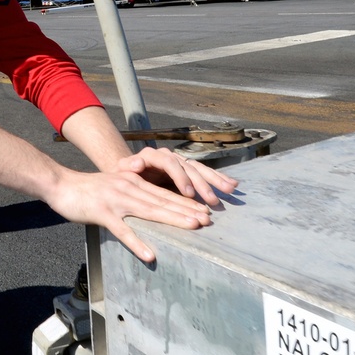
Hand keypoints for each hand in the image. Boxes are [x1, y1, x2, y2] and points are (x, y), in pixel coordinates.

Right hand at [46, 168, 222, 261]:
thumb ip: (132, 194)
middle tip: (208, 220)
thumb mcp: (115, 186)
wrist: (61, 184)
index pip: (164, 193)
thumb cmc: (88, 189)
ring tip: (192, 228)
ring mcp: (116, 201)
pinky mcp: (102, 213)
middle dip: (187, 210)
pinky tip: (150, 255)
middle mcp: (129, 189)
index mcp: (133, 183)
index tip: (204, 210)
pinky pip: (122, 231)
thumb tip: (150, 207)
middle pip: (162, 201)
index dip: (185, 202)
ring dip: (172, 220)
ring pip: (149, 211)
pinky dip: (137, 243)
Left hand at [114, 147, 237, 205]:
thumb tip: (136, 163)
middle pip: (189, 166)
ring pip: (200, 168)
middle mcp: (169, 156)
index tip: (189, 193)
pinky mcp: (186, 170)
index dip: (181, 177)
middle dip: (203, 183)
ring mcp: (179, 162)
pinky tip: (233, 185)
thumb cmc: (123, 173)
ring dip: (216, 180)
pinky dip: (218, 178)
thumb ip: (128, 167)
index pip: (170, 163)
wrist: (127, 170)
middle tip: (213, 199)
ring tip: (230, 190)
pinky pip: (204, 173)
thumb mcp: (121, 170)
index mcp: (153, 155)